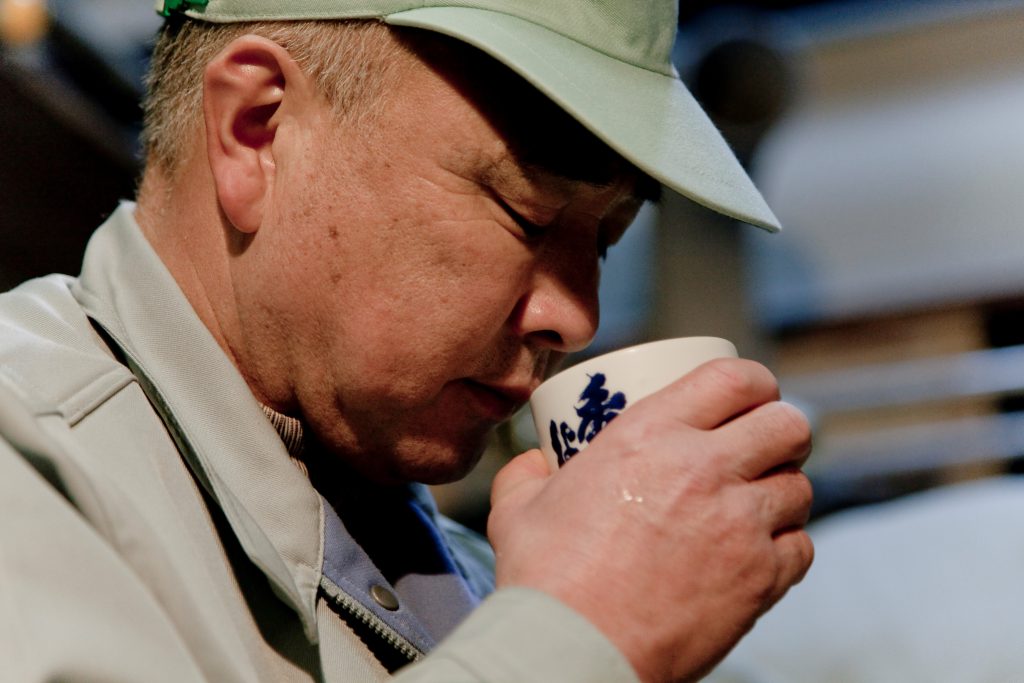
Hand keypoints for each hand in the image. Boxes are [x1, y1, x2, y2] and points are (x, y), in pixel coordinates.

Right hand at [488, 358, 813, 682]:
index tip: (749, 396)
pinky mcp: (758, 578)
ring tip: (756, 503)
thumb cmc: (545, 579)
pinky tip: (756, 552)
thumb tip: (534, 462)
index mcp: (649, 434)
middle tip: (760, 447)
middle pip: (788, 424)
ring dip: (781, 490)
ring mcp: (738, 525)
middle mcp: (704, 469)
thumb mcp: (519, 508)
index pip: (734, 378)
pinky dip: (785, 546)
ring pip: (800, 486)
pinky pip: (800, 547)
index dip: (754, 382)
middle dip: (782, 431)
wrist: (573, 650)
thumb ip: (527, 473)